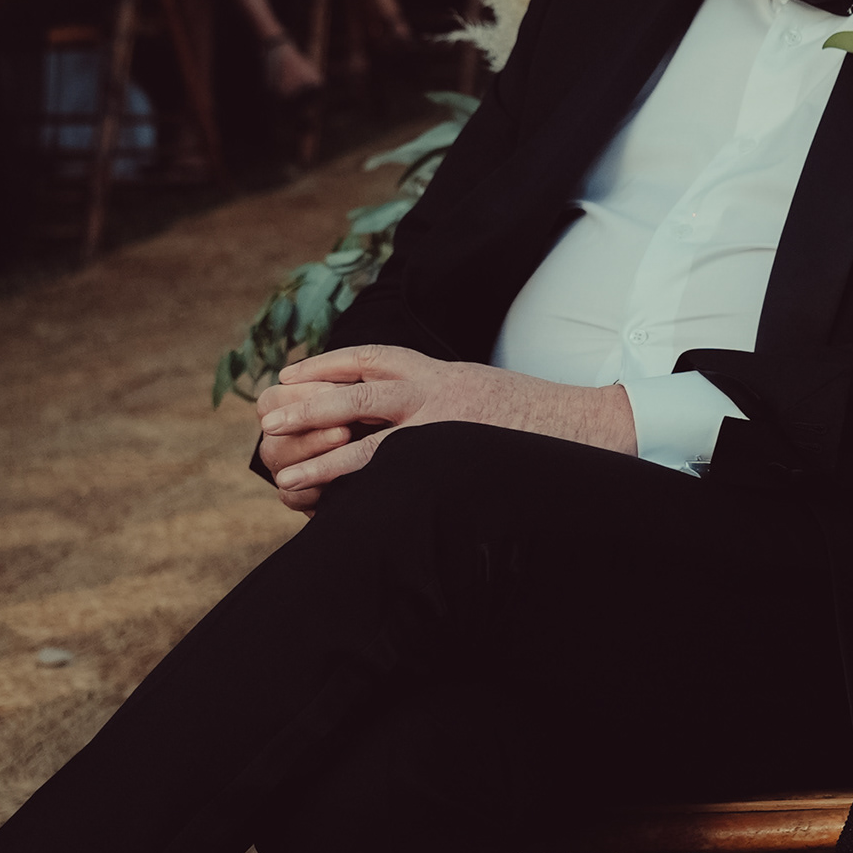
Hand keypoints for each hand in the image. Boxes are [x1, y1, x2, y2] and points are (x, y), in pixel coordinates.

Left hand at [255, 347, 635, 509]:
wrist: (586, 429)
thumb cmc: (534, 420)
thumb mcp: (482, 392)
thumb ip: (444, 396)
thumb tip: (408, 412)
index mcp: (442, 372)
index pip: (374, 357)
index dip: (328, 364)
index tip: (292, 374)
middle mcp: (439, 389)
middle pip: (359, 385)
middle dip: (309, 398)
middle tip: (266, 411)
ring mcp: (444, 420)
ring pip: (364, 426)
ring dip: (315, 445)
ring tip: (278, 465)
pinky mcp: (448, 451)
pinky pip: (387, 465)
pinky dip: (345, 478)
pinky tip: (314, 495)